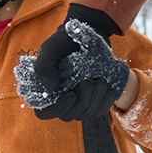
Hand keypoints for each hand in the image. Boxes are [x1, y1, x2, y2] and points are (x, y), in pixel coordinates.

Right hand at [15, 15, 129, 120]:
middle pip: (69, 115)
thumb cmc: (66, 42)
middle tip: (87, 80)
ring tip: (98, 78)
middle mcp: (60, 101)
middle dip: (82, 98)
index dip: (57, 109)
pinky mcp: (95, 102)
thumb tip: (50, 88)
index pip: (44, 114)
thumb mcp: (51, 48)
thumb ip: (44, 66)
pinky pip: (101, 110)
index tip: (71, 94)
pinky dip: (106, 98)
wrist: (89, 36)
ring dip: (95, 96)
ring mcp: (78, 104)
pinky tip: (107, 84)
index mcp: (45, 91)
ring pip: (87, 114)